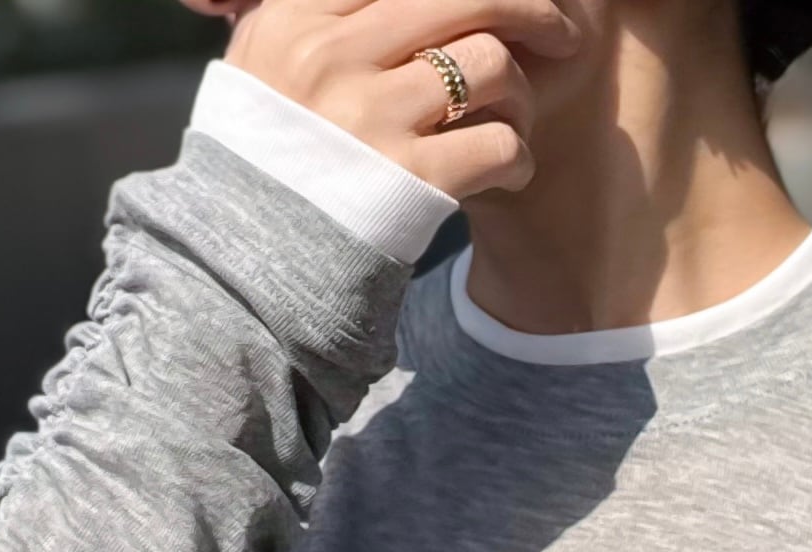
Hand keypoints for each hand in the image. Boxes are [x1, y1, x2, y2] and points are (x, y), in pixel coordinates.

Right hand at [180, 0, 584, 199]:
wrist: (248, 265)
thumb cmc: (266, 163)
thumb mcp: (264, 65)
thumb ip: (315, 17)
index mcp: (295, 17)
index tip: (497, 1)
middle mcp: (330, 56)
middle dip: (529, 8)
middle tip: (563, 32)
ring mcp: (369, 118)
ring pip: (490, 64)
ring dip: (521, 96)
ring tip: (513, 123)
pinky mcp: (409, 181)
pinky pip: (500, 143)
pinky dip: (519, 158)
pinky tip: (510, 172)